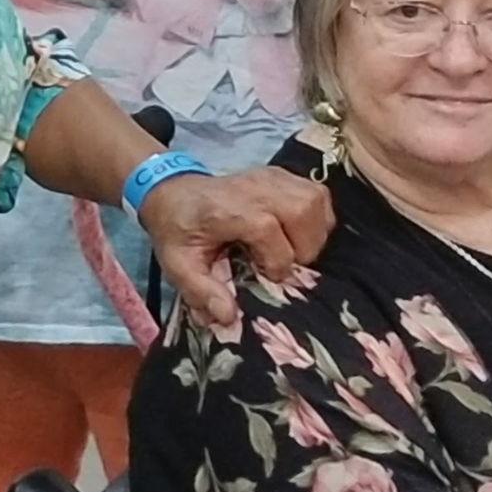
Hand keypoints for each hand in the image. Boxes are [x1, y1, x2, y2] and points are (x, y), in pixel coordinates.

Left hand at [138, 166, 332, 327]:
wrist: (174, 193)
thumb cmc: (179, 230)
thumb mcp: (178, 264)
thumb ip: (201, 291)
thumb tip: (229, 316)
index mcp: (227, 209)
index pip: (268, 230)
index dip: (275, 261)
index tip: (264, 274)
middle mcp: (253, 187)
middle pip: (302, 210)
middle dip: (303, 247)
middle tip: (284, 262)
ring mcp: (271, 177)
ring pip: (315, 200)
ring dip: (314, 233)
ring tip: (293, 249)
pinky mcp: (282, 175)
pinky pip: (317, 195)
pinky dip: (317, 218)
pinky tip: (297, 233)